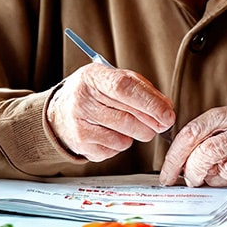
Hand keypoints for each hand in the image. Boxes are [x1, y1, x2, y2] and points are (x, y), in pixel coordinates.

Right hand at [47, 64, 174, 161]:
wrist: (59, 112)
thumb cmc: (94, 93)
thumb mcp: (113, 79)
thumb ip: (142, 89)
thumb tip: (166, 108)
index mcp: (93, 76)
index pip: (125, 88)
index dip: (150, 102)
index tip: (168, 114)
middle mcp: (82, 99)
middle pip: (128, 117)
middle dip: (151, 124)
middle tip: (159, 124)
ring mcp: (79, 124)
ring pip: (124, 138)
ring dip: (136, 134)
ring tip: (128, 125)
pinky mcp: (81, 144)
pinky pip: (115, 150)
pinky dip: (120, 143)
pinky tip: (111, 133)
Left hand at [158, 104, 226, 191]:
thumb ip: (206, 150)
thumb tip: (179, 167)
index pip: (191, 129)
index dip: (174, 152)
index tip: (167, 172)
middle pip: (197, 137)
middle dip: (181, 162)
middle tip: (177, 180)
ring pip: (210, 152)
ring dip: (200, 171)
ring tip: (202, 181)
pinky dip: (222, 178)